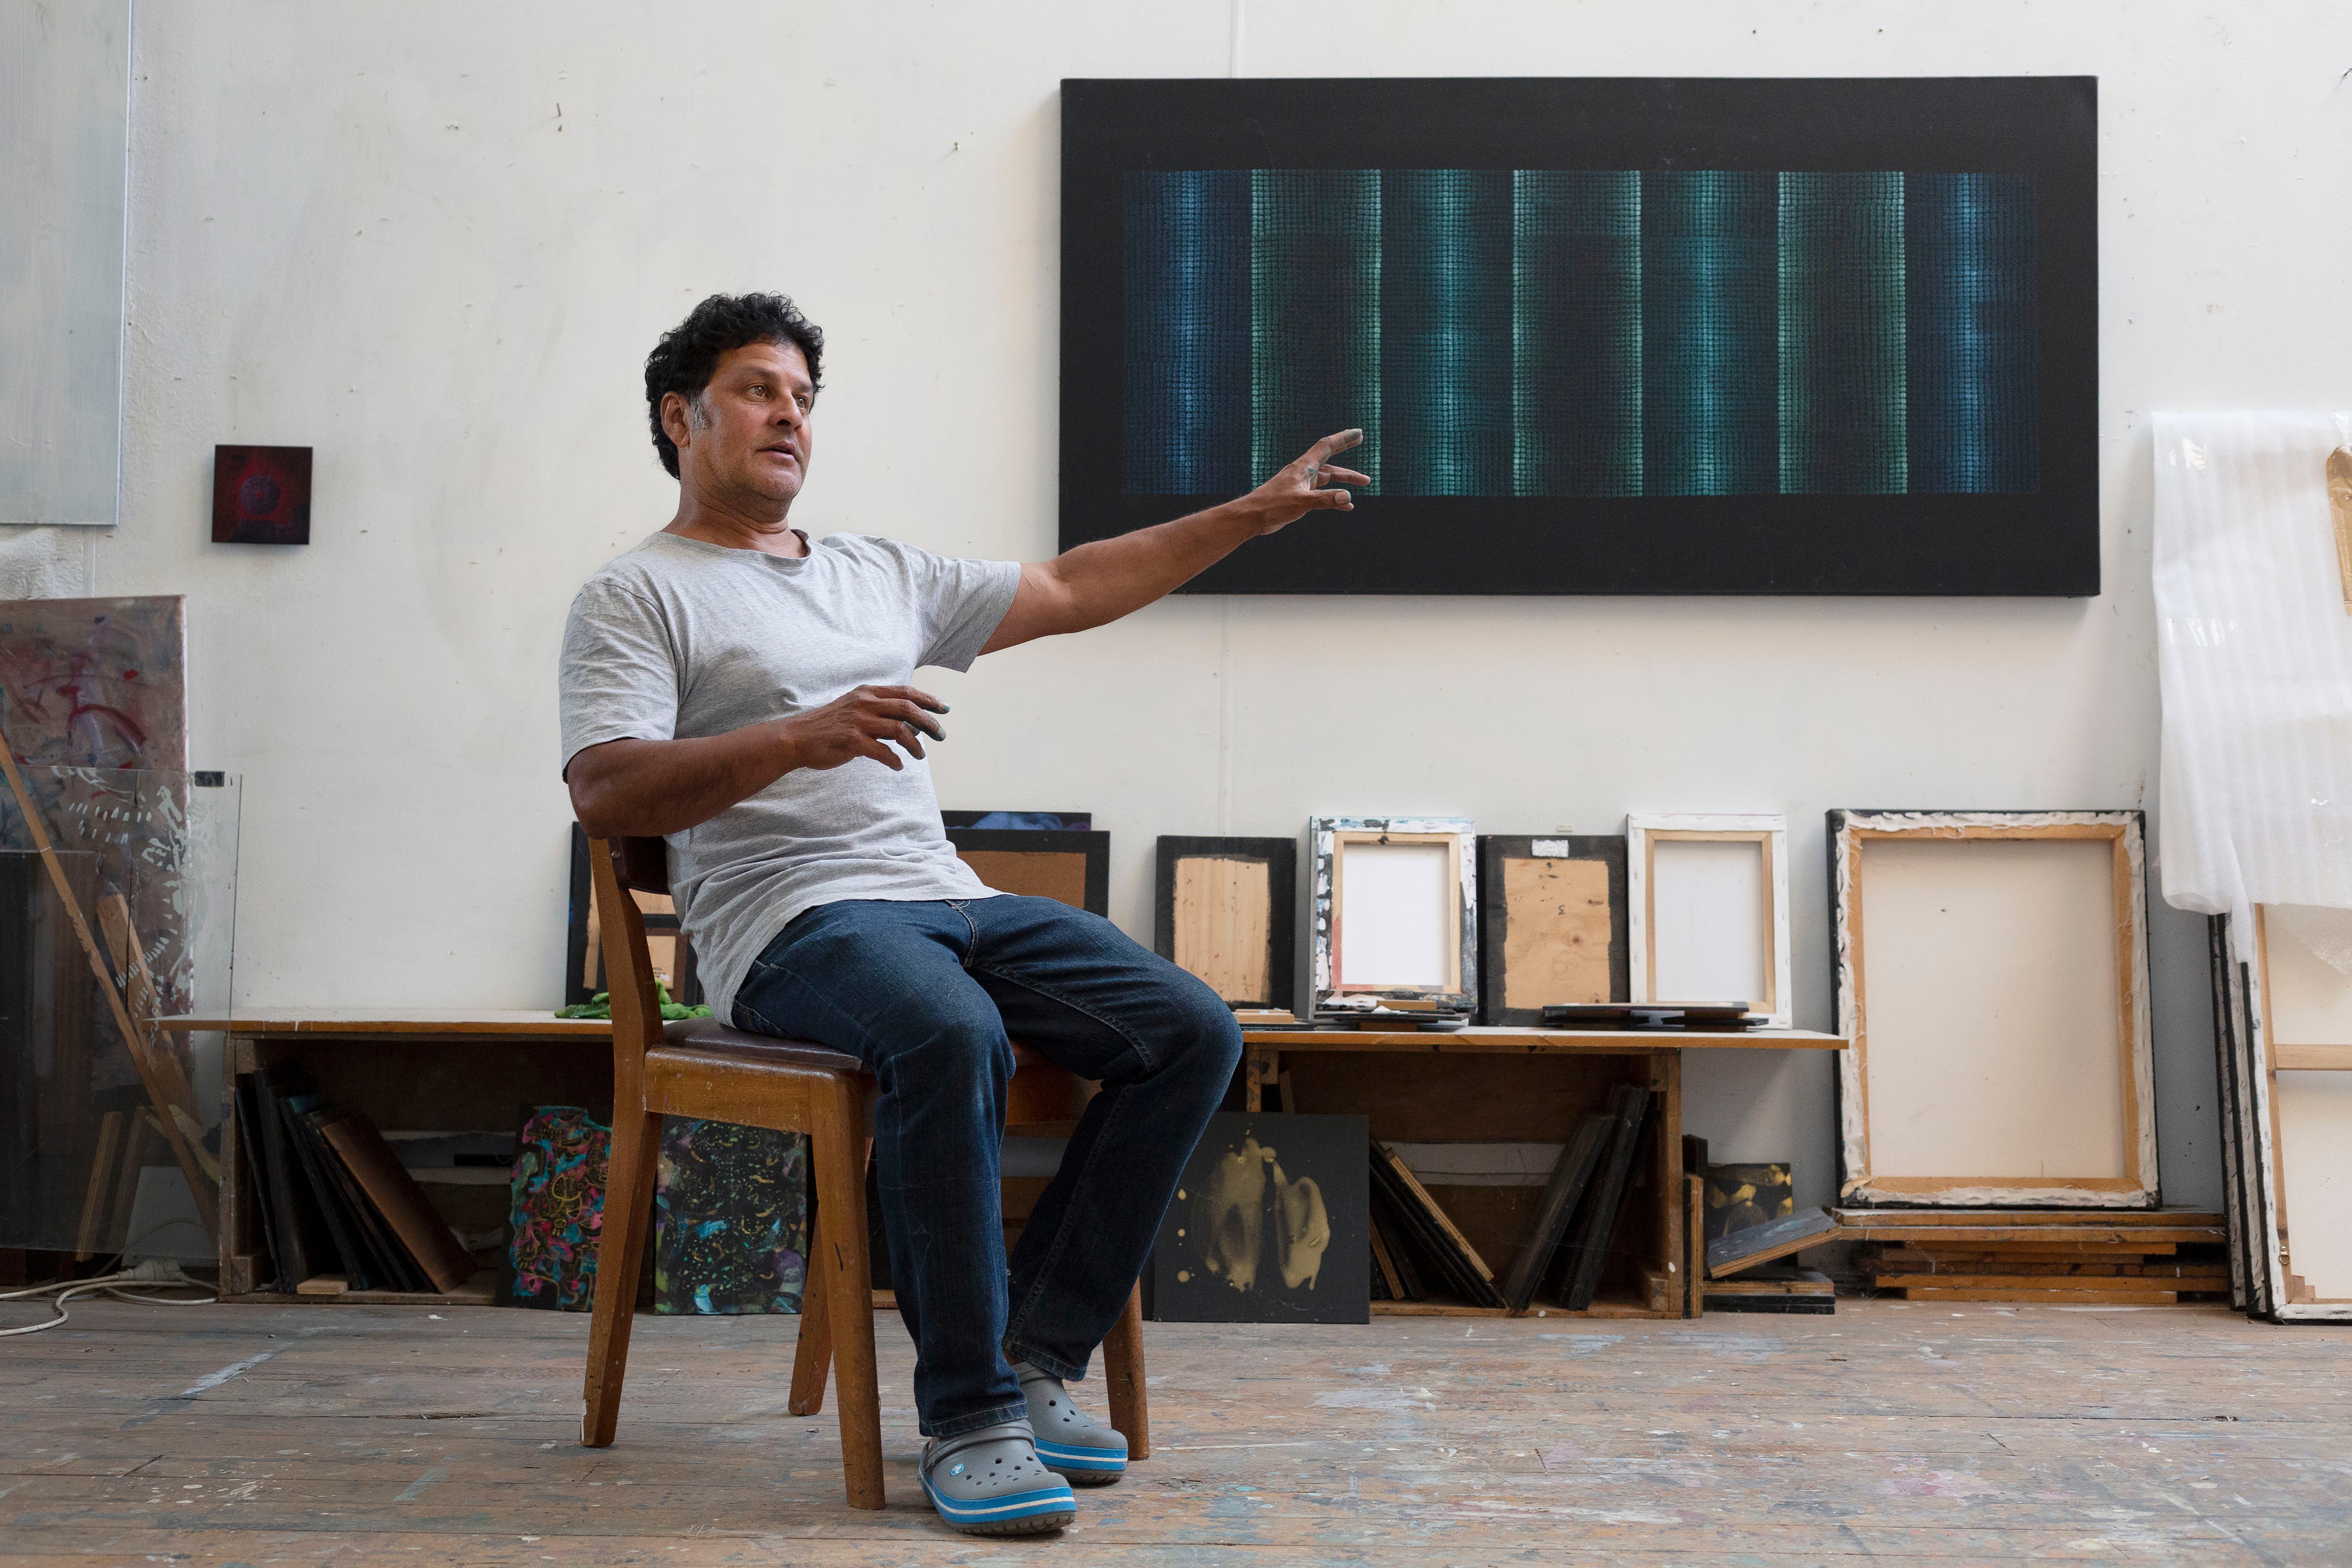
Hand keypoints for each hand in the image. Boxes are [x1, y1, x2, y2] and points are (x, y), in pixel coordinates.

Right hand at [777, 684, 947, 772]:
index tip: (944, 708)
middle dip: (929, 722)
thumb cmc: (829, 726)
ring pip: (900, 730)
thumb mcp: (854, 709)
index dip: (928, 699)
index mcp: (867, 692)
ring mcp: (858, 722)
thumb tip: (911, 726)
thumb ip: (880, 714)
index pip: (905, 692)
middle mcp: (864, 703)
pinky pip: (883, 752)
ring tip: (920, 757)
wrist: (797, 737)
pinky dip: (895, 760)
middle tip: (941, 735)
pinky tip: (898, 766)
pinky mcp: (852, 741)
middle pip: (908, 708)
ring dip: (916, 745)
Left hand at [1244, 429, 1367, 533]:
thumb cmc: (1272, 506)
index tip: (1358, 433)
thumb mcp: (1301, 503)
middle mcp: (1303, 472)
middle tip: (1361, 439)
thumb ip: (1325, 500)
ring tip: (1364, 482)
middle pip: (1329, 459)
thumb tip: (1348, 497)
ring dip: (1345, 480)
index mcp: (1303, 468)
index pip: (1326, 447)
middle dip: (1345, 448)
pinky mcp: (1299, 497)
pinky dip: (1335, 498)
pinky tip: (1346, 506)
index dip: (1343, 438)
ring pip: (1328, 478)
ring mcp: (1301, 485)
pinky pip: (1322, 494)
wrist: (1252, 516)